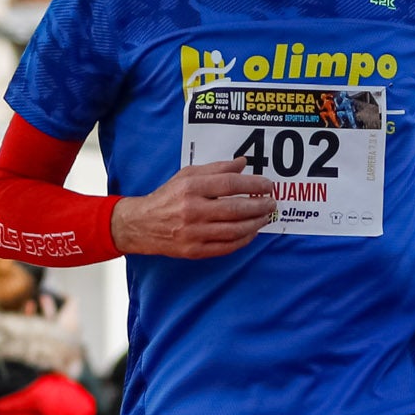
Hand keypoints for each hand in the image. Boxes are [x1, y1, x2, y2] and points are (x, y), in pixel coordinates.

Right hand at [110, 159, 276, 258]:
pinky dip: (243, 240)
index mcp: (190, 188)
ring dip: (256, 224)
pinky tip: (252, 232)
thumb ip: (216, 168)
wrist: (142, 225)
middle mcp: (192, 210)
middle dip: (259, 206)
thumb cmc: (168, 197)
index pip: (230, 184)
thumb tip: (242, 163)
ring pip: (234, 230)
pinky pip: (226, 247)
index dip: (253, 185)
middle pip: (235, 209)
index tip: (268, 185)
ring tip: (266, 216)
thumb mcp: (187, 175)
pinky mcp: (195, 251)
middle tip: (271, 202)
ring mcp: (193, 233)